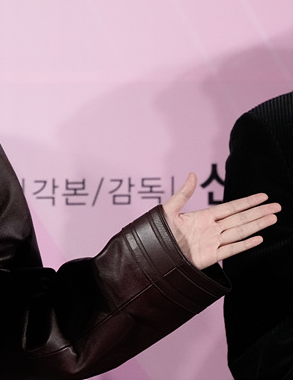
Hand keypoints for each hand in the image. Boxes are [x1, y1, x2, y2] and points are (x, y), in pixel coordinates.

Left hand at [163, 173, 280, 268]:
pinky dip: (245, 244)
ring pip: (240, 232)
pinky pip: (232, 249)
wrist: (153, 256)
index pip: (230, 207)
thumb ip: (183, 194)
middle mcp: (211, 229)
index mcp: (203, 217)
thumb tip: (192, 174)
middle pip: (240, 218)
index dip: (246, 202)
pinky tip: (259, 238)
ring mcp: (213, 243)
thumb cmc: (157, 233)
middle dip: (259, 212)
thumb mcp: (168, 210)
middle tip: (277, 206)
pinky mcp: (211, 257)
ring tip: (273, 218)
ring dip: (257, 225)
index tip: (263, 197)